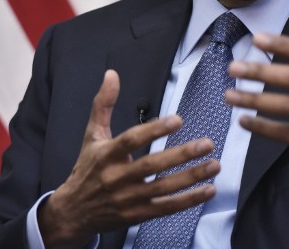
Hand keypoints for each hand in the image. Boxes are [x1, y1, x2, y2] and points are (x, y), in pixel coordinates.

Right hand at [39, 70, 220, 247]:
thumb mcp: (92, 135)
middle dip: (182, 155)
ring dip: (191, 177)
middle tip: (207, 144)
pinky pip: (166, 208)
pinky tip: (208, 190)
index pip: (132, 140)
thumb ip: (104, 104)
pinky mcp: (137, 215)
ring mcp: (128, 199)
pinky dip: (188, 200)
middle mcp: (117, 178)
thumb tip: (112, 74)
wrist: (74, 211)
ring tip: (214, 165)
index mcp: (107, 154)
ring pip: (163, 188)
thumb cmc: (87, 168)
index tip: (178, 120)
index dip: (154, 130)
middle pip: (152, 165)